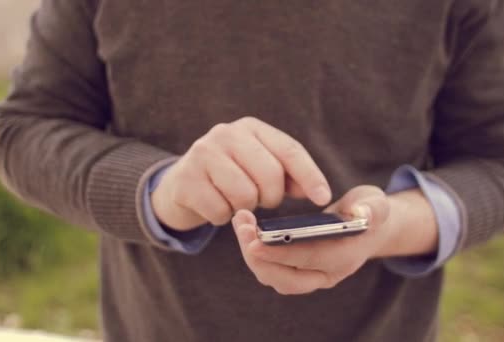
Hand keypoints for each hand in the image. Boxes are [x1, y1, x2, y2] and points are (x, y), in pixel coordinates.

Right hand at [151, 117, 331, 230]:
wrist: (179, 186)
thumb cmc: (230, 177)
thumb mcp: (259, 169)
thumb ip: (288, 176)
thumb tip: (316, 192)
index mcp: (251, 128)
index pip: (289, 149)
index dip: (310, 175)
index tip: (323, 198)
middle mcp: (226, 134)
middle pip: (270, 174)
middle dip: (271, 197)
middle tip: (259, 200)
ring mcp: (202, 154)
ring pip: (245, 195)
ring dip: (244, 209)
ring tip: (234, 201)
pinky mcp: (186, 180)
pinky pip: (221, 211)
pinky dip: (222, 217)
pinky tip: (214, 206)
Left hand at [232, 186, 394, 294]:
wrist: (366, 228)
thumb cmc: (368, 212)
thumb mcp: (376, 204)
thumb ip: (372, 209)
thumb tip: (362, 213)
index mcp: (345, 259)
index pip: (309, 260)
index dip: (282, 253)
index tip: (256, 241)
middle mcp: (325, 275)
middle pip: (286, 279)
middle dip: (259, 257)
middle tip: (242, 227)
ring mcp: (309, 277)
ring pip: (273, 277)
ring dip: (251, 254)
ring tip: (240, 222)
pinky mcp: (295, 271)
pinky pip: (269, 269)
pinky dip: (254, 251)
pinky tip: (245, 227)